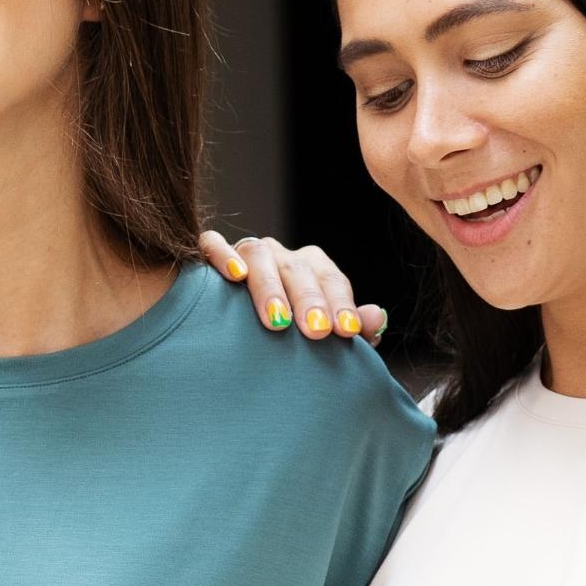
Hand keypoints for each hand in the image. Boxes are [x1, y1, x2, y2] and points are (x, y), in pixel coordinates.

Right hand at [199, 230, 386, 343]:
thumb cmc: (283, 341)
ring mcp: (245, 254)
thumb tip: (376, 318)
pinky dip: (223, 255)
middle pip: (298, 269)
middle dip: (309, 300)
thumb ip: (350, 327)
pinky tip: (234, 276)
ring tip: (277, 321)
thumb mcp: (319, 335)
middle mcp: (280, 257)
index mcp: (310, 270)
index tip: (348, 332)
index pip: (331, 280)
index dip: (341, 305)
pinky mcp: (208, 255)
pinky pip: (212, 245)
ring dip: (269, 287)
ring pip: (259, 255)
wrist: (227, 340)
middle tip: (316, 331)